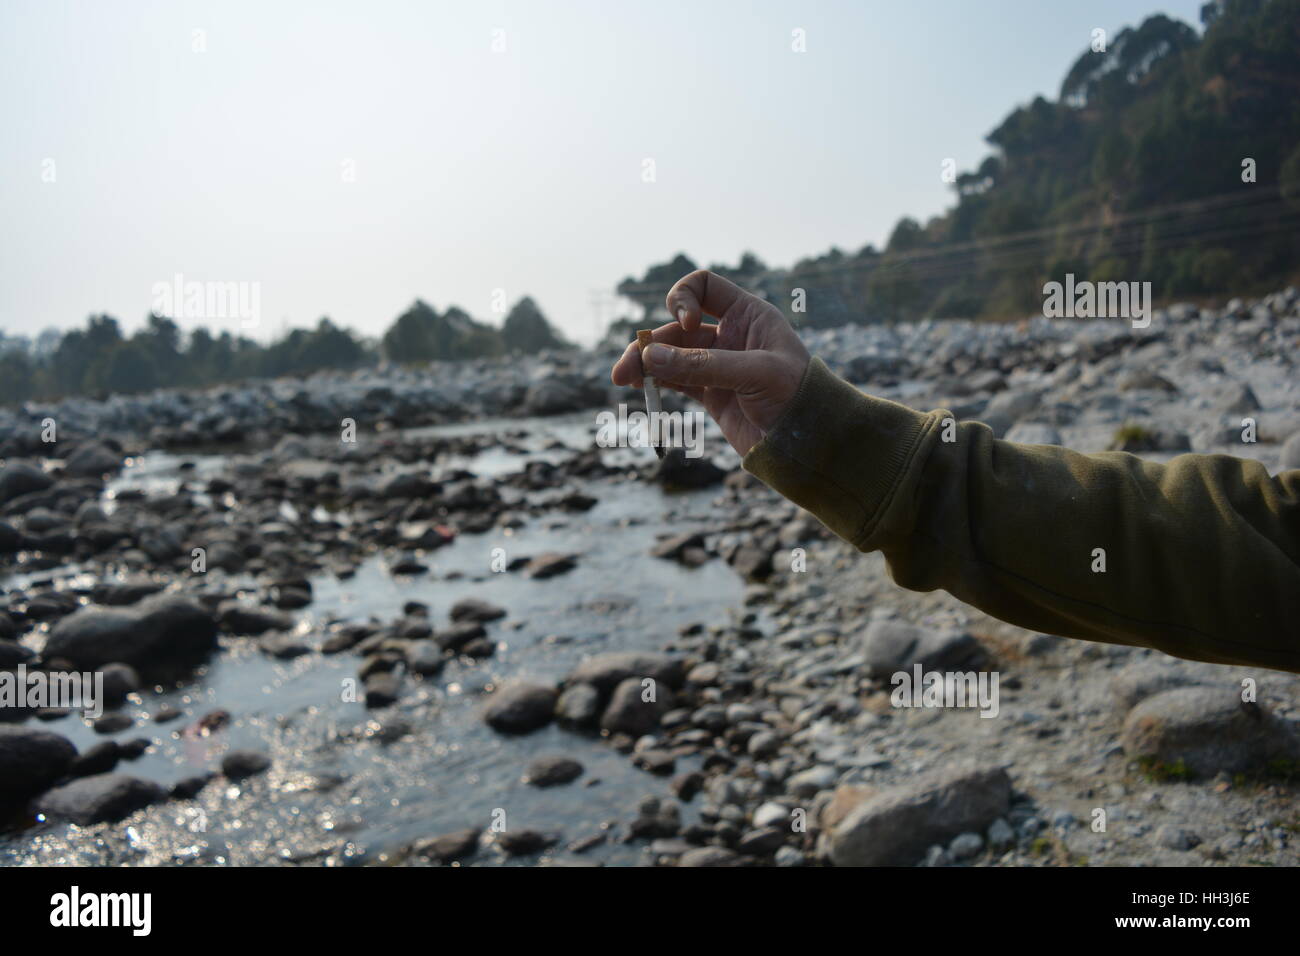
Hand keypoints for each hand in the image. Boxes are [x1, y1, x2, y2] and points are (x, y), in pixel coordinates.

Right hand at [610, 270, 810, 456]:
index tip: (687, 324)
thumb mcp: (754, 374)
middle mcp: (731, 335)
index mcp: (748, 315)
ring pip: (671, 355)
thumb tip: (649, 357)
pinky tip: (639, 386)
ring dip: (646, 363)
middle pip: (677, 327)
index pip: (704, 286)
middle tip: (627, 367)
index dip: (685, 299)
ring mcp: (719, 365)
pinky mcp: (712, 394)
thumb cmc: (796, 398)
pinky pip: (675, 381)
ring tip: (623, 379)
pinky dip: (655, 382)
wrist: (811, 445)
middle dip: (651, 342)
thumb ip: (702, 364)